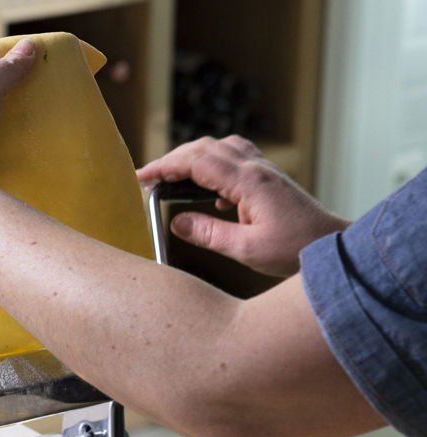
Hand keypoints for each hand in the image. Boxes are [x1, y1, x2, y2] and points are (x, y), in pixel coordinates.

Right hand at [136, 135, 350, 276]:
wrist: (332, 246)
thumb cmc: (295, 249)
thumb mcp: (246, 249)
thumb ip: (208, 234)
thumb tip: (176, 223)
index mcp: (249, 182)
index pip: (197, 163)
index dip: (166, 167)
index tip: (143, 178)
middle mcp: (256, 168)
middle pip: (205, 148)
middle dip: (172, 159)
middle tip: (149, 178)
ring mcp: (264, 170)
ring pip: (219, 148)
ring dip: (192, 157)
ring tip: (172, 178)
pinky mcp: (268, 178)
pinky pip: (234, 157)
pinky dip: (212, 164)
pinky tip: (209, 192)